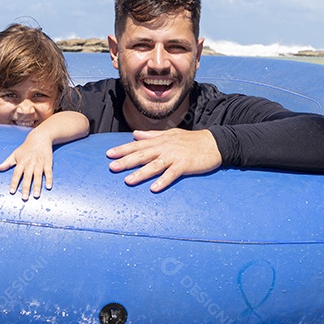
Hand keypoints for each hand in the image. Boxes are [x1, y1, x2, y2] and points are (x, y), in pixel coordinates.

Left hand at [0, 131, 53, 200]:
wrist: (40, 138)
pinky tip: (48, 187)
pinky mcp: (48, 163)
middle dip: (26, 188)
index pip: (17, 174)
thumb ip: (7, 162)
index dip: (14, 183)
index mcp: (21, 162)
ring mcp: (39, 163)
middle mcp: (30, 163)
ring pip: (38, 176)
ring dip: (37, 186)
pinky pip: (48, 172)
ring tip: (36, 196)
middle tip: (24, 198)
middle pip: (27, 177)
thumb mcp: (15, 154)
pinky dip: (49, 179)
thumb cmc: (26, 147)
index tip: (12, 192)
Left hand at [106, 128, 221, 191]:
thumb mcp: (170, 134)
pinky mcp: (185, 165)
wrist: (214, 143)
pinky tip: (154, 189)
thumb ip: (151, 136)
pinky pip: (172, 174)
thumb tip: (134, 134)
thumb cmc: (192, 140)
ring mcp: (175, 156)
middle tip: (111, 167)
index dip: (123, 149)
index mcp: (160, 141)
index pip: (137, 145)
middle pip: (142, 155)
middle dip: (126, 161)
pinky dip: (163, 181)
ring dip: (141, 173)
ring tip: (128, 181)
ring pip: (154, 165)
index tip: (109, 154)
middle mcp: (165, 147)